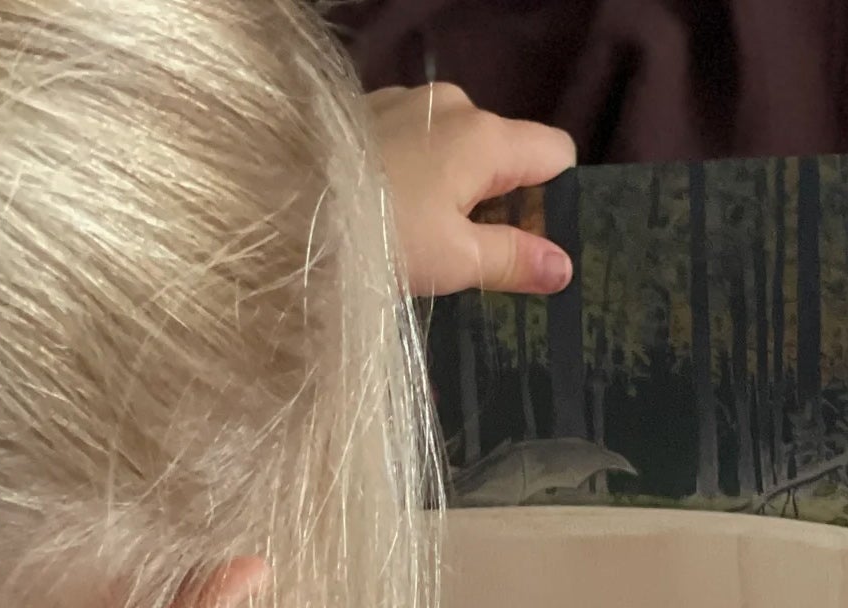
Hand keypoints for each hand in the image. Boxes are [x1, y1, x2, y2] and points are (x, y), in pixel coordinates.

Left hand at [368, 84, 576, 296]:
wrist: (283, 210)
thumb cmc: (380, 237)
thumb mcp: (454, 262)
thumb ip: (514, 259)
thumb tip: (564, 266)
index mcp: (484, 136)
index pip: (555, 152)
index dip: (555, 200)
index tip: (534, 245)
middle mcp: (451, 105)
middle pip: (504, 151)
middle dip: (501, 200)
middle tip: (477, 258)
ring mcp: (407, 103)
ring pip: (457, 147)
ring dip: (455, 189)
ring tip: (426, 240)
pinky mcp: (368, 113)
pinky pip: (417, 142)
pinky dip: (418, 174)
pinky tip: (392, 212)